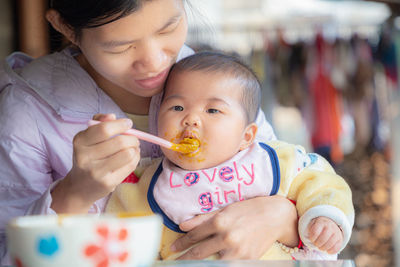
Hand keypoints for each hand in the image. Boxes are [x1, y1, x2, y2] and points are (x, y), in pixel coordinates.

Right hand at [51, 113, 139, 212]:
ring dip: (135, 149)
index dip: (120, 124)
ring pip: (127, 154)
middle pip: (119, 142)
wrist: (79, 188)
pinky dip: (135, 158)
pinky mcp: (107, 183)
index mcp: (80, 142)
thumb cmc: (89, 157)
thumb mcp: (87, 138)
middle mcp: (85, 157)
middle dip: (132, 138)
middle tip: (134, 139)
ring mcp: (96, 172)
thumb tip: (112, 116)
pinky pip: (130, 166)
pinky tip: (131, 157)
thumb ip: (99, 123)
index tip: (128, 123)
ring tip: (133, 148)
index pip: (104, 129)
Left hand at [171, 195, 297, 259]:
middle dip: (184, 257)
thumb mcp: (224, 209)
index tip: (173, 248)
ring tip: (189, 264)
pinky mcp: (246, 260)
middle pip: (199, 252)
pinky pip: (227, 265)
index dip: (182, 242)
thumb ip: (202, 218)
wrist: (275, 216)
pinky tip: (211, 264)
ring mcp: (237, 251)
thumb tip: (182, 225)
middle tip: (173, 261)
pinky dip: (219, 264)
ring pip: (212, 262)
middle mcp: (227, 238)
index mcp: (220, 222)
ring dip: (199, 264)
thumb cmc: (248, 209)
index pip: (194, 235)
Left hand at [307, 216, 342, 253]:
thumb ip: (309, 230)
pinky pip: (337, 247)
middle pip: (323, 238)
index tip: (311, 239)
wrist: (330, 222)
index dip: (312, 238)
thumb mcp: (312, 224)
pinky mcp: (340, 239)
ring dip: (323, 248)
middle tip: (316, 244)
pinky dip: (331, 251)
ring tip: (321, 247)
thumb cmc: (318, 226)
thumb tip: (309, 240)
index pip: (315, 232)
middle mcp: (330, 226)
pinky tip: (327, 250)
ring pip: (330, 243)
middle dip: (317, 244)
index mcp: (321, 222)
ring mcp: (336, 232)